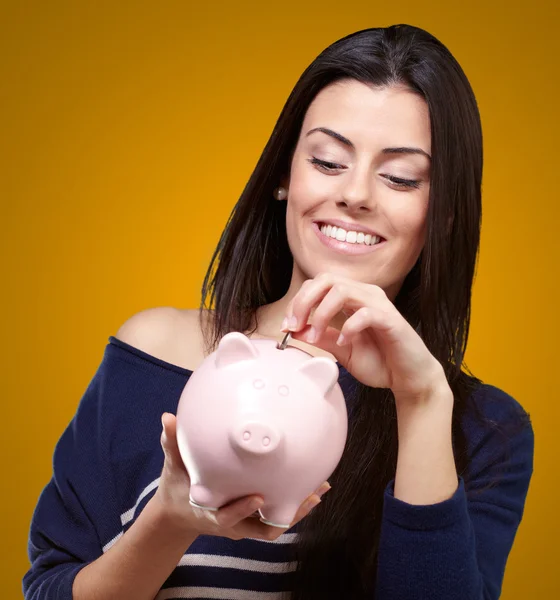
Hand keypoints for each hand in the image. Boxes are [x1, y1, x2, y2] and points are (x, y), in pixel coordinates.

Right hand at [153, 413, 329, 540]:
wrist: (178, 513)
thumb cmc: (176, 486)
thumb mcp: (172, 466)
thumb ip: (172, 443)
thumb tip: (167, 417)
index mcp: (209, 512)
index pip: (226, 518)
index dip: (242, 510)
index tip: (258, 497)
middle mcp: (231, 523)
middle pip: (262, 527)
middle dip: (287, 514)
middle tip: (308, 496)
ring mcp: (244, 523)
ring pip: (275, 523)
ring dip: (297, 510)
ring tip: (318, 490)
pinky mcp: (253, 519)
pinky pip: (277, 516)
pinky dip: (294, 506)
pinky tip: (311, 489)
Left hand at [283, 272, 448, 401]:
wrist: (408, 378)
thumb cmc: (379, 361)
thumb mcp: (341, 350)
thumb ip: (320, 337)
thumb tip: (294, 329)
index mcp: (351, 298)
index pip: (317, 284)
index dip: (298, 301)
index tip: (288, 325)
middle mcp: (364, 294)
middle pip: (326, 279)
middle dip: (304, 301)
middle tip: (295, 325)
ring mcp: (379, 304)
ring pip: (343, 291)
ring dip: (322, 313)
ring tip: (317, 335)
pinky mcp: (391, 320)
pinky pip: (366, 313)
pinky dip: (349, 327)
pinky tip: (344, 342)